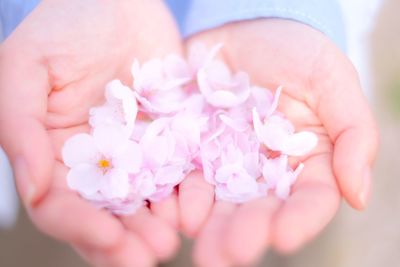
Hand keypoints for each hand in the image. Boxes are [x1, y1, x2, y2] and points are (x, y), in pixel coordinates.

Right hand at [0, 1, 181, 265]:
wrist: (117, 3)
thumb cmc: (65, 28)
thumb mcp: (25, 67)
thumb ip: (20, 126)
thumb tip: (33, 189)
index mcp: (55, 154)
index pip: (62, 204)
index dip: (81, 227)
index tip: (108, 241)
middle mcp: (96, 162)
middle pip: (107, 213)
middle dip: (124, 240)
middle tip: (145, 258)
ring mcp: (137, 153)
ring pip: (145, 201)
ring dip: (157, 225)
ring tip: (170, 241)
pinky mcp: (171, 138)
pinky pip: (180, 171)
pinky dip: (187, 193)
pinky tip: (195, 208)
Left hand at [178, 19, 378, 266]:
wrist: (241, 27)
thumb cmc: (292, 50)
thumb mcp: (331, 79)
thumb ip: (352, 133)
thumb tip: (358, 196)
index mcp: (304, 159)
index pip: (308, 199)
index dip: (298, 220)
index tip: (284, 237)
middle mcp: (263, 169)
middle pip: (257, 209)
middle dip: (245, 233)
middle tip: (229, 255)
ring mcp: (224, 161)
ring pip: (218, 202)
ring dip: (209, 226)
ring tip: (201, 246)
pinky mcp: (190, 149)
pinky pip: (182, 177)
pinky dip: (178, 196)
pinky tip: (173, 212)